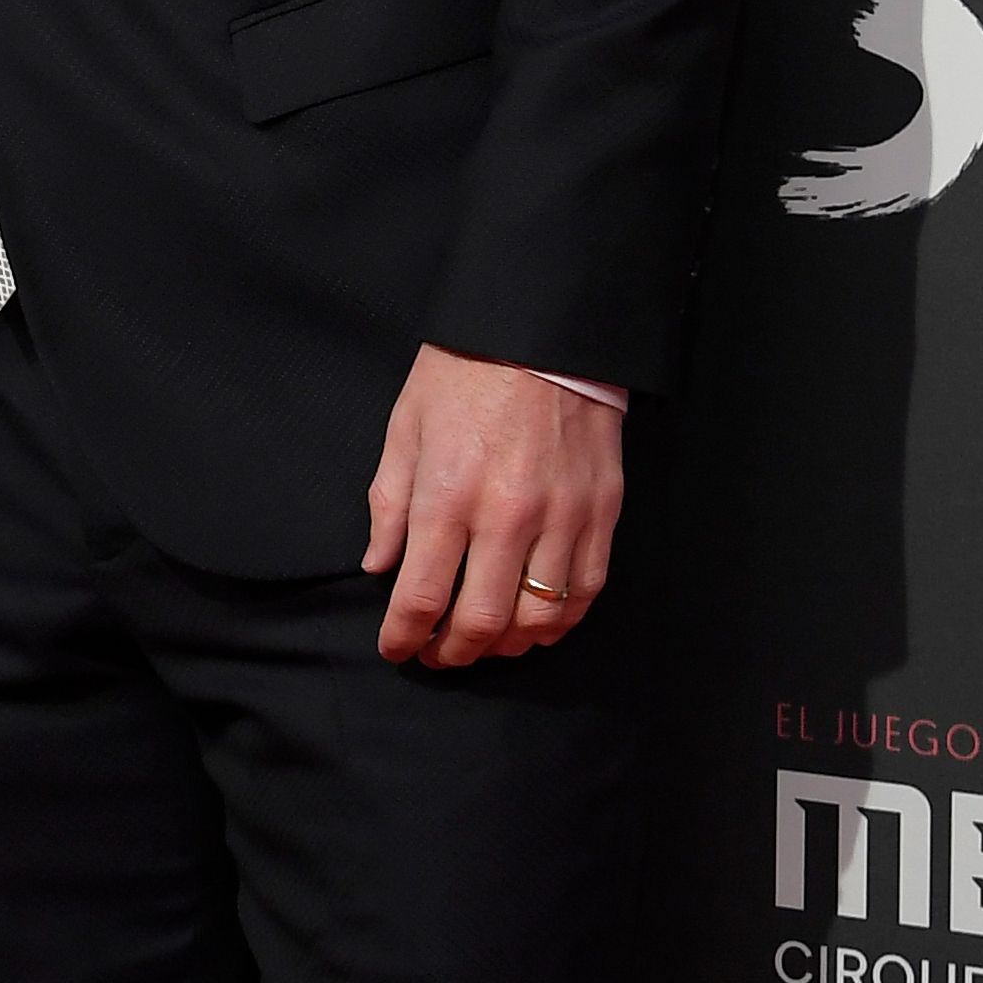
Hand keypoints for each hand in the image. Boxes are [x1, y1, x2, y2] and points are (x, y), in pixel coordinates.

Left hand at [360, 345, 623, 668]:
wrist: (544, 327)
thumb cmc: (465, 371)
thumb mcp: (406, 427)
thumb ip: (390, 503)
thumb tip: (380, 564)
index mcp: (448, 494)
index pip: (421, 597)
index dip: (404, 637)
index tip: (396, 649)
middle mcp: (507, 515)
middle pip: (481, 621)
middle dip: (452, 652)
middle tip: (437, 655)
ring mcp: (562, 516)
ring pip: (539, 618)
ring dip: (506, 645)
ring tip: (485, 642)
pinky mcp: (602, 511)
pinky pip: (586, 591)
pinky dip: (560, 621)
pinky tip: (536, 623)